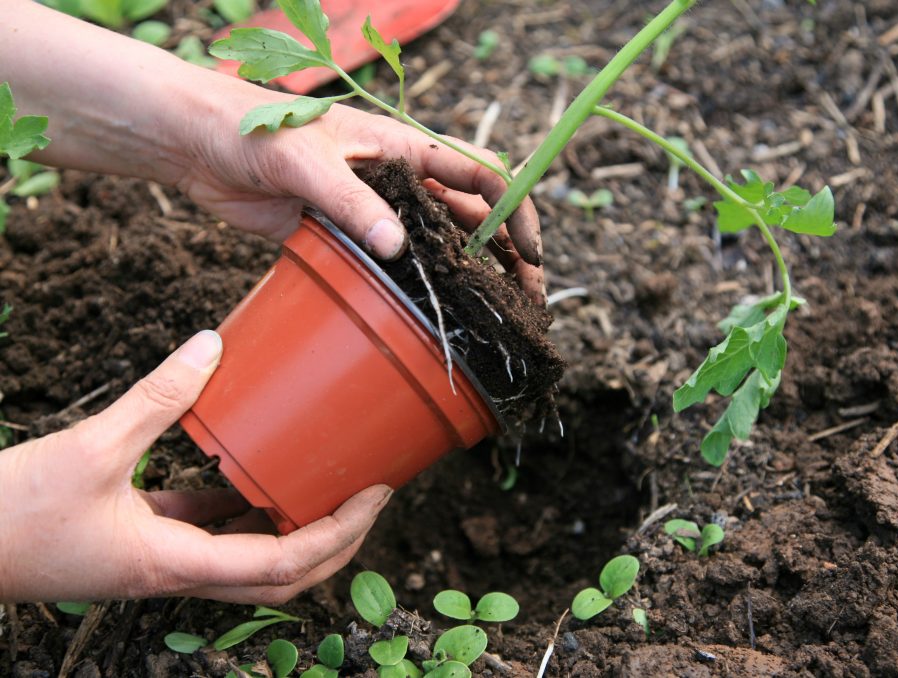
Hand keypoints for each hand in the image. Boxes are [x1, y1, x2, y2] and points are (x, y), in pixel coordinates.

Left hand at [0, 2, 544, 302]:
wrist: (198, 145)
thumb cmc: (253, 130)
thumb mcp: (306, 159)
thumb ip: (352, 200)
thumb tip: (397, 247)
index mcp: (403, 149)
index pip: (480, 175)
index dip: (515, 211)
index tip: (531, 253)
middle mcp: (398, 181)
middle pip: (470, 216)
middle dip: (504, 253)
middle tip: (524, 300)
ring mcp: (374, 211)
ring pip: (438, 243)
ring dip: (468, 274)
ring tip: (493, 314)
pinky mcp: (345, 236)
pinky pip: (392, 263)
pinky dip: (417, 285)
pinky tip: (431, 313)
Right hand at [0, 331, 391, 604]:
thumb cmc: (11, 515)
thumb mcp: (91, 449)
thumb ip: (157, 397)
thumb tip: (211, 346)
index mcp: (177, 563)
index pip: (284, 563)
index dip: (339, 533)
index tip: (375, 496)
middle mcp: (178, 573)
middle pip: (281, 578)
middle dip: (335, 544)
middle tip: (369, 497)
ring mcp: (162, 561)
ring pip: (249, 559)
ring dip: (294, 529)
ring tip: (327, 484)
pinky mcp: (143, 540)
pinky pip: (209, 529)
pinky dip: (241, 506)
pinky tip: (254, 471)